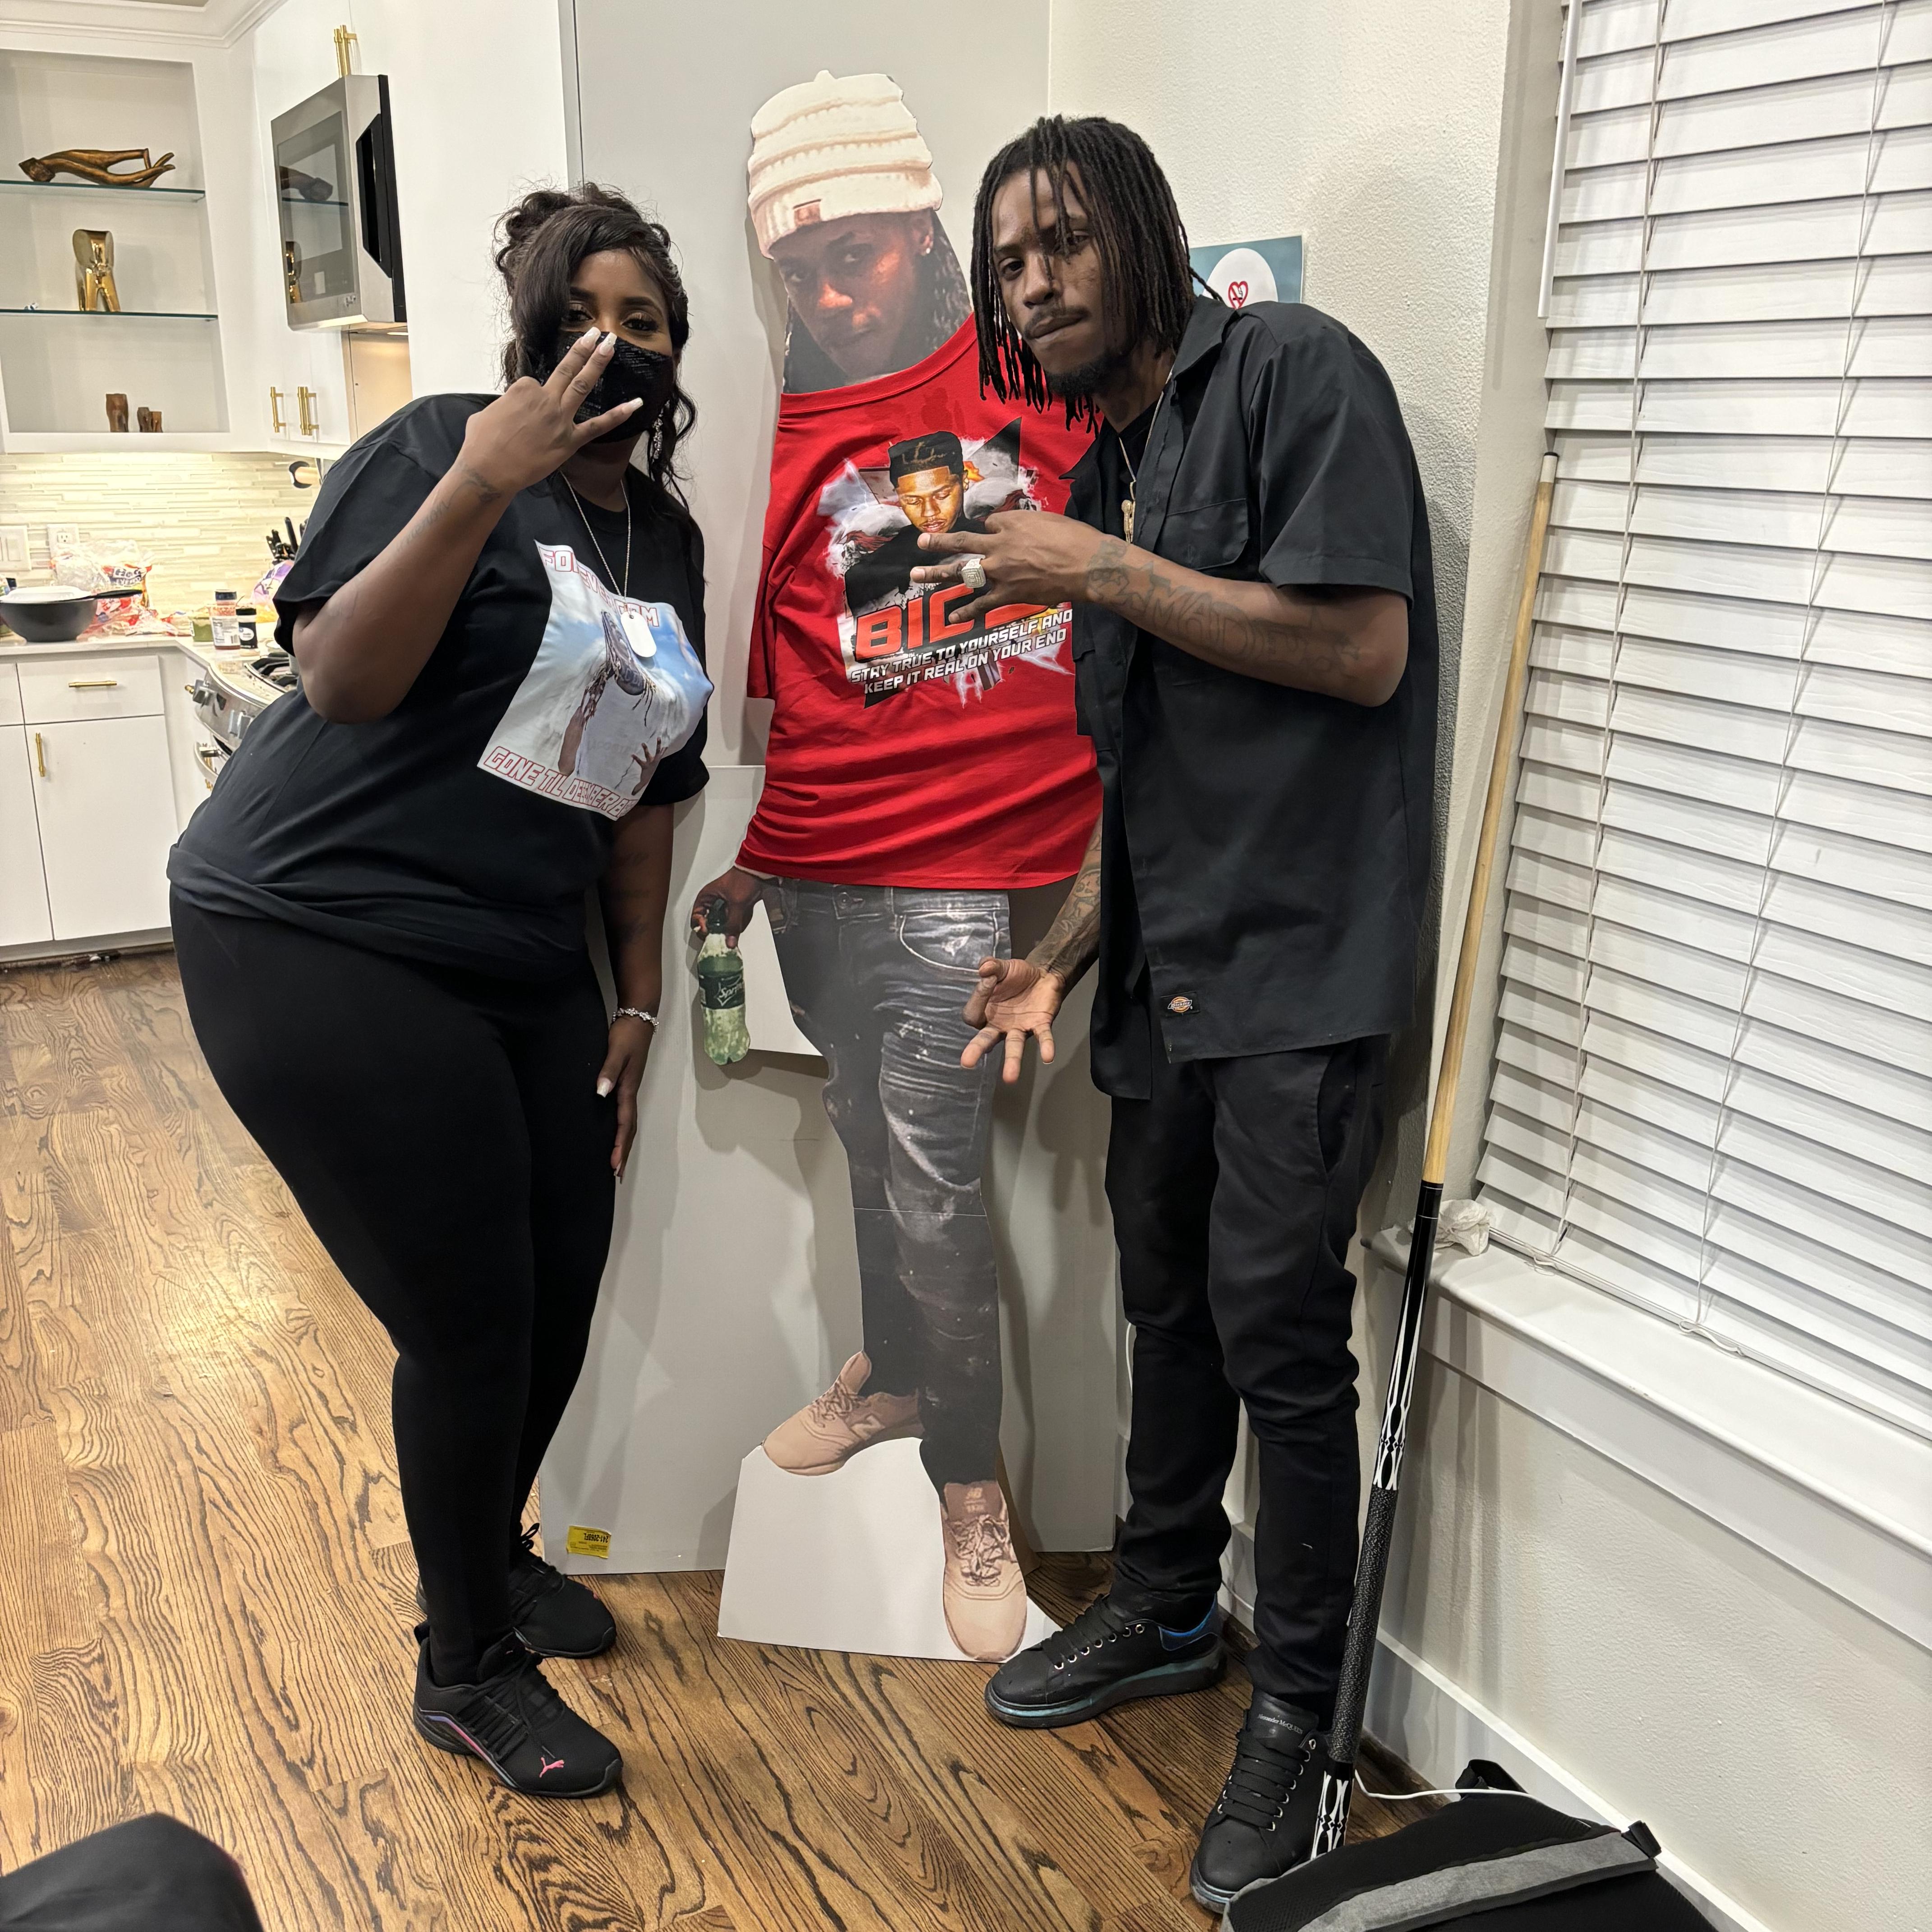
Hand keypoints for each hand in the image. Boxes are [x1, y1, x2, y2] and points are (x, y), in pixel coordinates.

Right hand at [456, 328, 639, 498]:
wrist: (487, 471)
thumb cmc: (480, 444)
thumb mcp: (485, 413)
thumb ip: (504, 405)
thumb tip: (511, 409)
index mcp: (522, 389)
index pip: (533, 384)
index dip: (529, 396)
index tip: (522, 413)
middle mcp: (544, 399)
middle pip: (567, 368)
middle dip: (584, 348)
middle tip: (598, 332)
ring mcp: (559, 418)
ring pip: (582, 385)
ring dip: (598, 363)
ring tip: (611, 345)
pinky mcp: (569, 440)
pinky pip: (598, 426)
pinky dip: (618, 414)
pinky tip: (635, 404)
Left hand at [596, 1014, 654, 1177]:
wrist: (639, 1017)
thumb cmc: (627, 1034)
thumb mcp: (616, 1051)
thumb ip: (609, 1071)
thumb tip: (601, 1093)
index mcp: (628, 1088)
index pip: (624, 1124)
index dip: (619, 1146)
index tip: (614, 1166)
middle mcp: (631, 1092)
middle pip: (629, 1129)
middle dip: (623, 1152)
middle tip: (617, 1175)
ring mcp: (630, 1089)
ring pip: (628, 1123)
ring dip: (624, 1144)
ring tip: (618, 1162)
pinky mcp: (627, 1083)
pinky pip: (625, 1114)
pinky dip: (622, 1129)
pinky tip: (615, 1134)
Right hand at [689, 867, 763, 947]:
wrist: (760, 871)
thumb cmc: (744, 879)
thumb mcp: (737, 903)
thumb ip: (733, 924)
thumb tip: (729, 942)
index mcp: (706, 898)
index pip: (695, 918)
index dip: (701, 927)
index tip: (709, 932)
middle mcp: (712, 904)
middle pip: (708, 925)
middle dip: (717, 931)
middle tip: (725, 934)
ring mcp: (722, 908)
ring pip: (721, 926)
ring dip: (729, 928)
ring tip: (737, 921)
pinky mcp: (732, 911)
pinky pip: (731, 923)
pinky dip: (737, 925)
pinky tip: (743, 918)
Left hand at [909, 509, 1109, 625]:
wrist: (1086, 565)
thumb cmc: (1074, 539)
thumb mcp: (1048, 520)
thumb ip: (1026, 524)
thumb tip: (1013, 528)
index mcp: (1010, 524)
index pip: (989, 525)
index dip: (991, 530)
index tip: (993, 533)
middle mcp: (998, 546)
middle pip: (962, 543)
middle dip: (939, 543)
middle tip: (920, 543)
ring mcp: (1000, 572)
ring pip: (962, 572)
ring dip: (937, 574)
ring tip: (916, 575)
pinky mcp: (1008, 594)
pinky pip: (982, 604)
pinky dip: (966, 612)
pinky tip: (951, 618)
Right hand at [962, 957, 1066, 1083]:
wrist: (1043, 975)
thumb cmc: (1017, 976)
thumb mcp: (1002, 967)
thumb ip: (992, 966)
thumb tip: (983, 968)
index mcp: (985, 1012)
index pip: (973, 1014)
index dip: (978, 997)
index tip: (988, 979)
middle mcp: (999, 1025)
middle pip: (985, 1040)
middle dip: (976, 1050)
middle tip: (966, 1063)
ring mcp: (1019, 1028)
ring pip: (1014, 1046)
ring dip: (1012, 1061)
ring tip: (1010, 1078)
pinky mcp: (1039, 1025)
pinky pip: (1043, 1037)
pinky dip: (1046, 1046)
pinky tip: (1048, 1057)